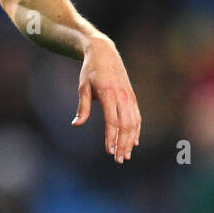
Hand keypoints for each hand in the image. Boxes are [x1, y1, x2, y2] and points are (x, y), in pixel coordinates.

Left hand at [71, 36, 140, 162]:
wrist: (104, 52)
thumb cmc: (90, 70)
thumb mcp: (83, 86)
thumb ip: (82, 106)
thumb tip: (76, 124)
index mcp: (109, 93)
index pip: (113, 120)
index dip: (112, 137)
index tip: (109, 151)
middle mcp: (122, 96)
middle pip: (126, 125)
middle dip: (123, 144)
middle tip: (119, 159)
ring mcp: (129, 96)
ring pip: (134, 122)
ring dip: (130, 140)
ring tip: (126, 155)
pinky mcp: (132, 97)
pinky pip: (137, 116)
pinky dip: (136, 130)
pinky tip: (134, 142)